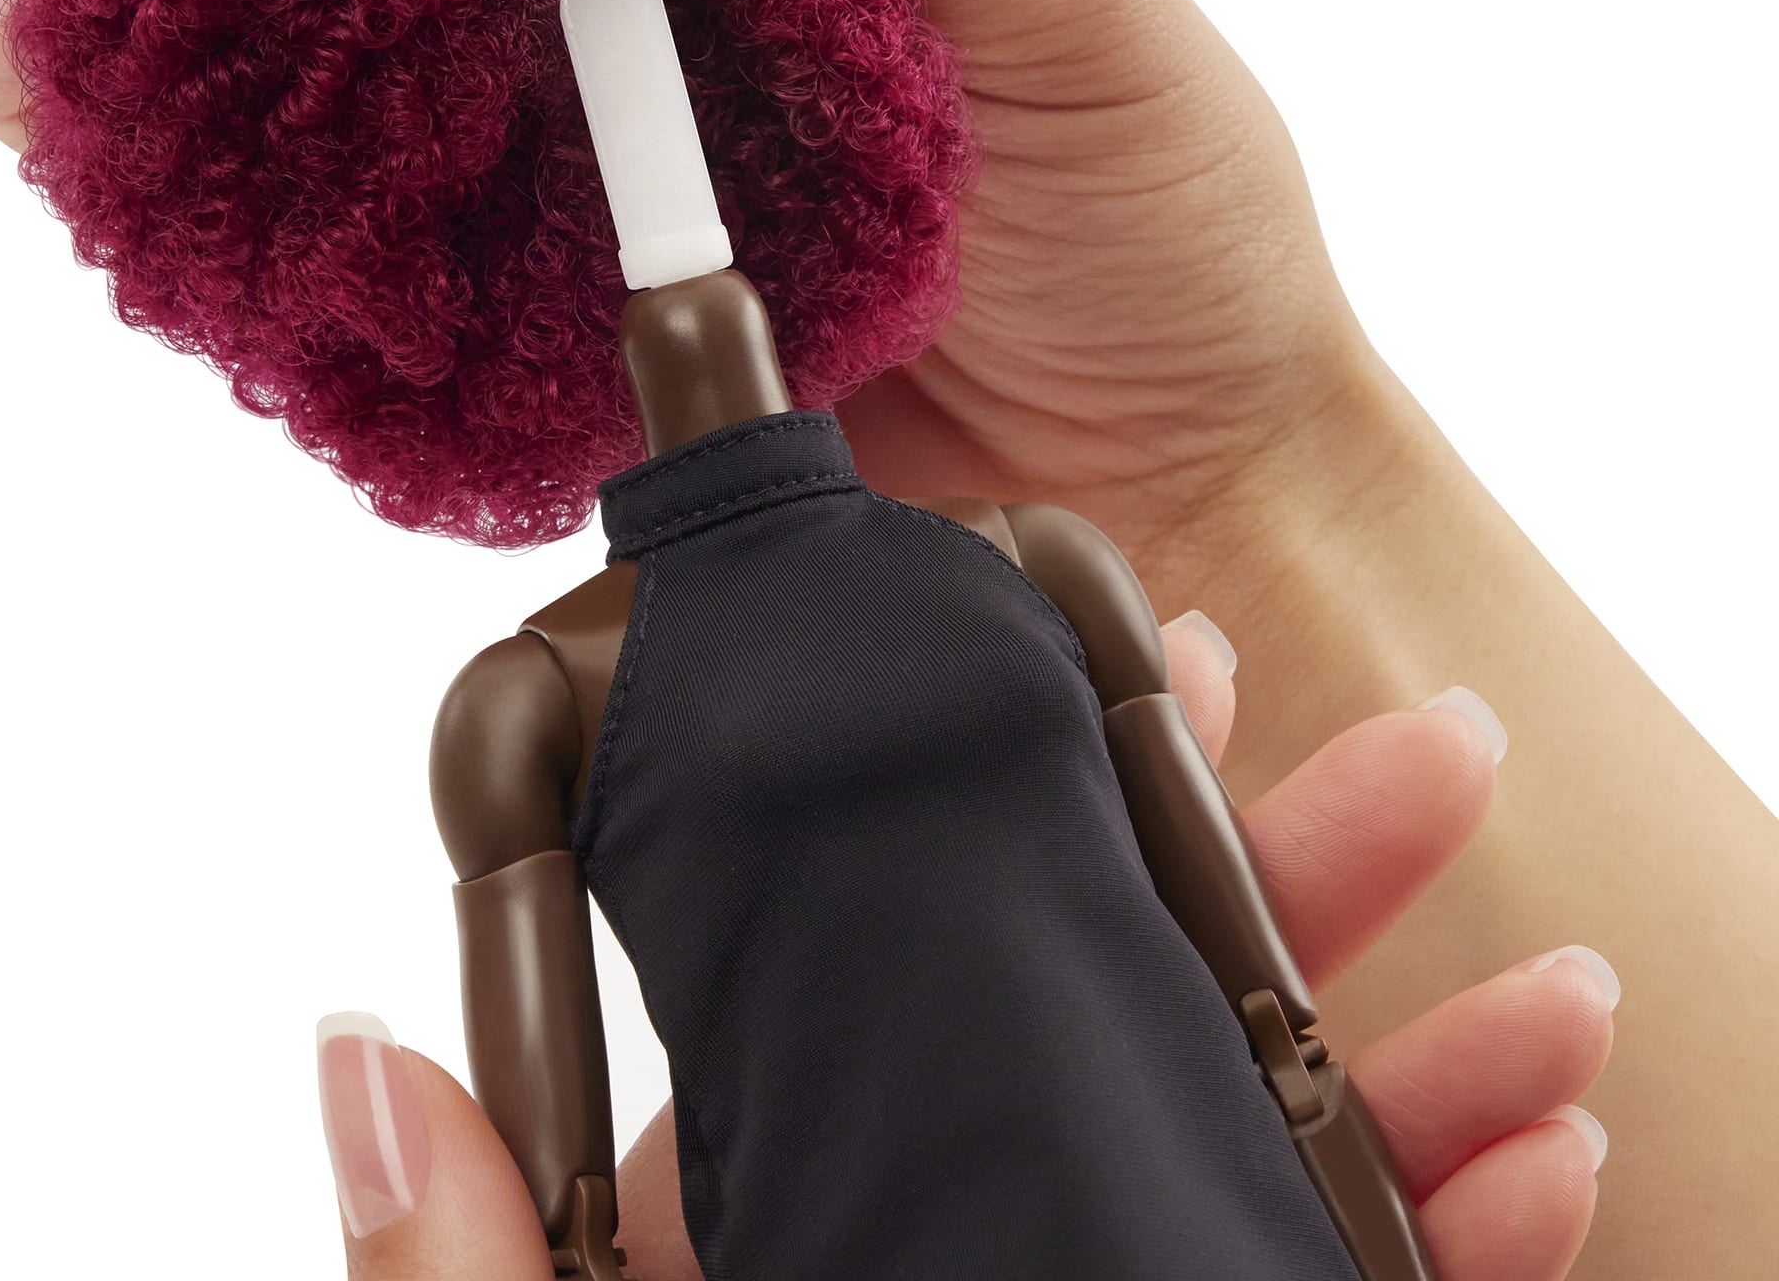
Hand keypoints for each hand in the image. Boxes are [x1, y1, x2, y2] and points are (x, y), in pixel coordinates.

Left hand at [317, 627, 1607, 1279]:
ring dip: (1424, 1068)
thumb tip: (358, 1044)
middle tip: (1415, 754)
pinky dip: (1452, 1250)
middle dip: (1290, 885)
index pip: (925, 979)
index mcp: (792, 1223)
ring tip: (1543, 972)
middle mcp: (947, 1245)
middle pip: (1135, 1032)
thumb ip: (471, 1280)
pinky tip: (1546, 1173)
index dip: (1053, 821)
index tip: (1155, 683)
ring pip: (1275, 1170)